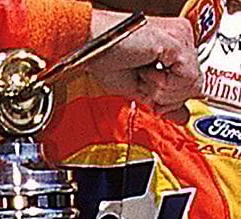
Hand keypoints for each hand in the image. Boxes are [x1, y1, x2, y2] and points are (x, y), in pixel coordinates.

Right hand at [87, 10, 202, 113]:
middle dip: (168, 96)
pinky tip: (146, 74)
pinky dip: (164, 85)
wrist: (88, 47)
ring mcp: (181, 38)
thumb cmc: (102, 59)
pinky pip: (186, 78)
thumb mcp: (138, 88)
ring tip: (143, 77)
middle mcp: (181, 37)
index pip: (191, 79)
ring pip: (192, 83)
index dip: (174, 97)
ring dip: (163, 91)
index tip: (155, 102)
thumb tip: (181, 117)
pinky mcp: (176, 43)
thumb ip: (163, 99)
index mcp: (174, 44)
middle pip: (195, 83)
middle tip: (145, 86)